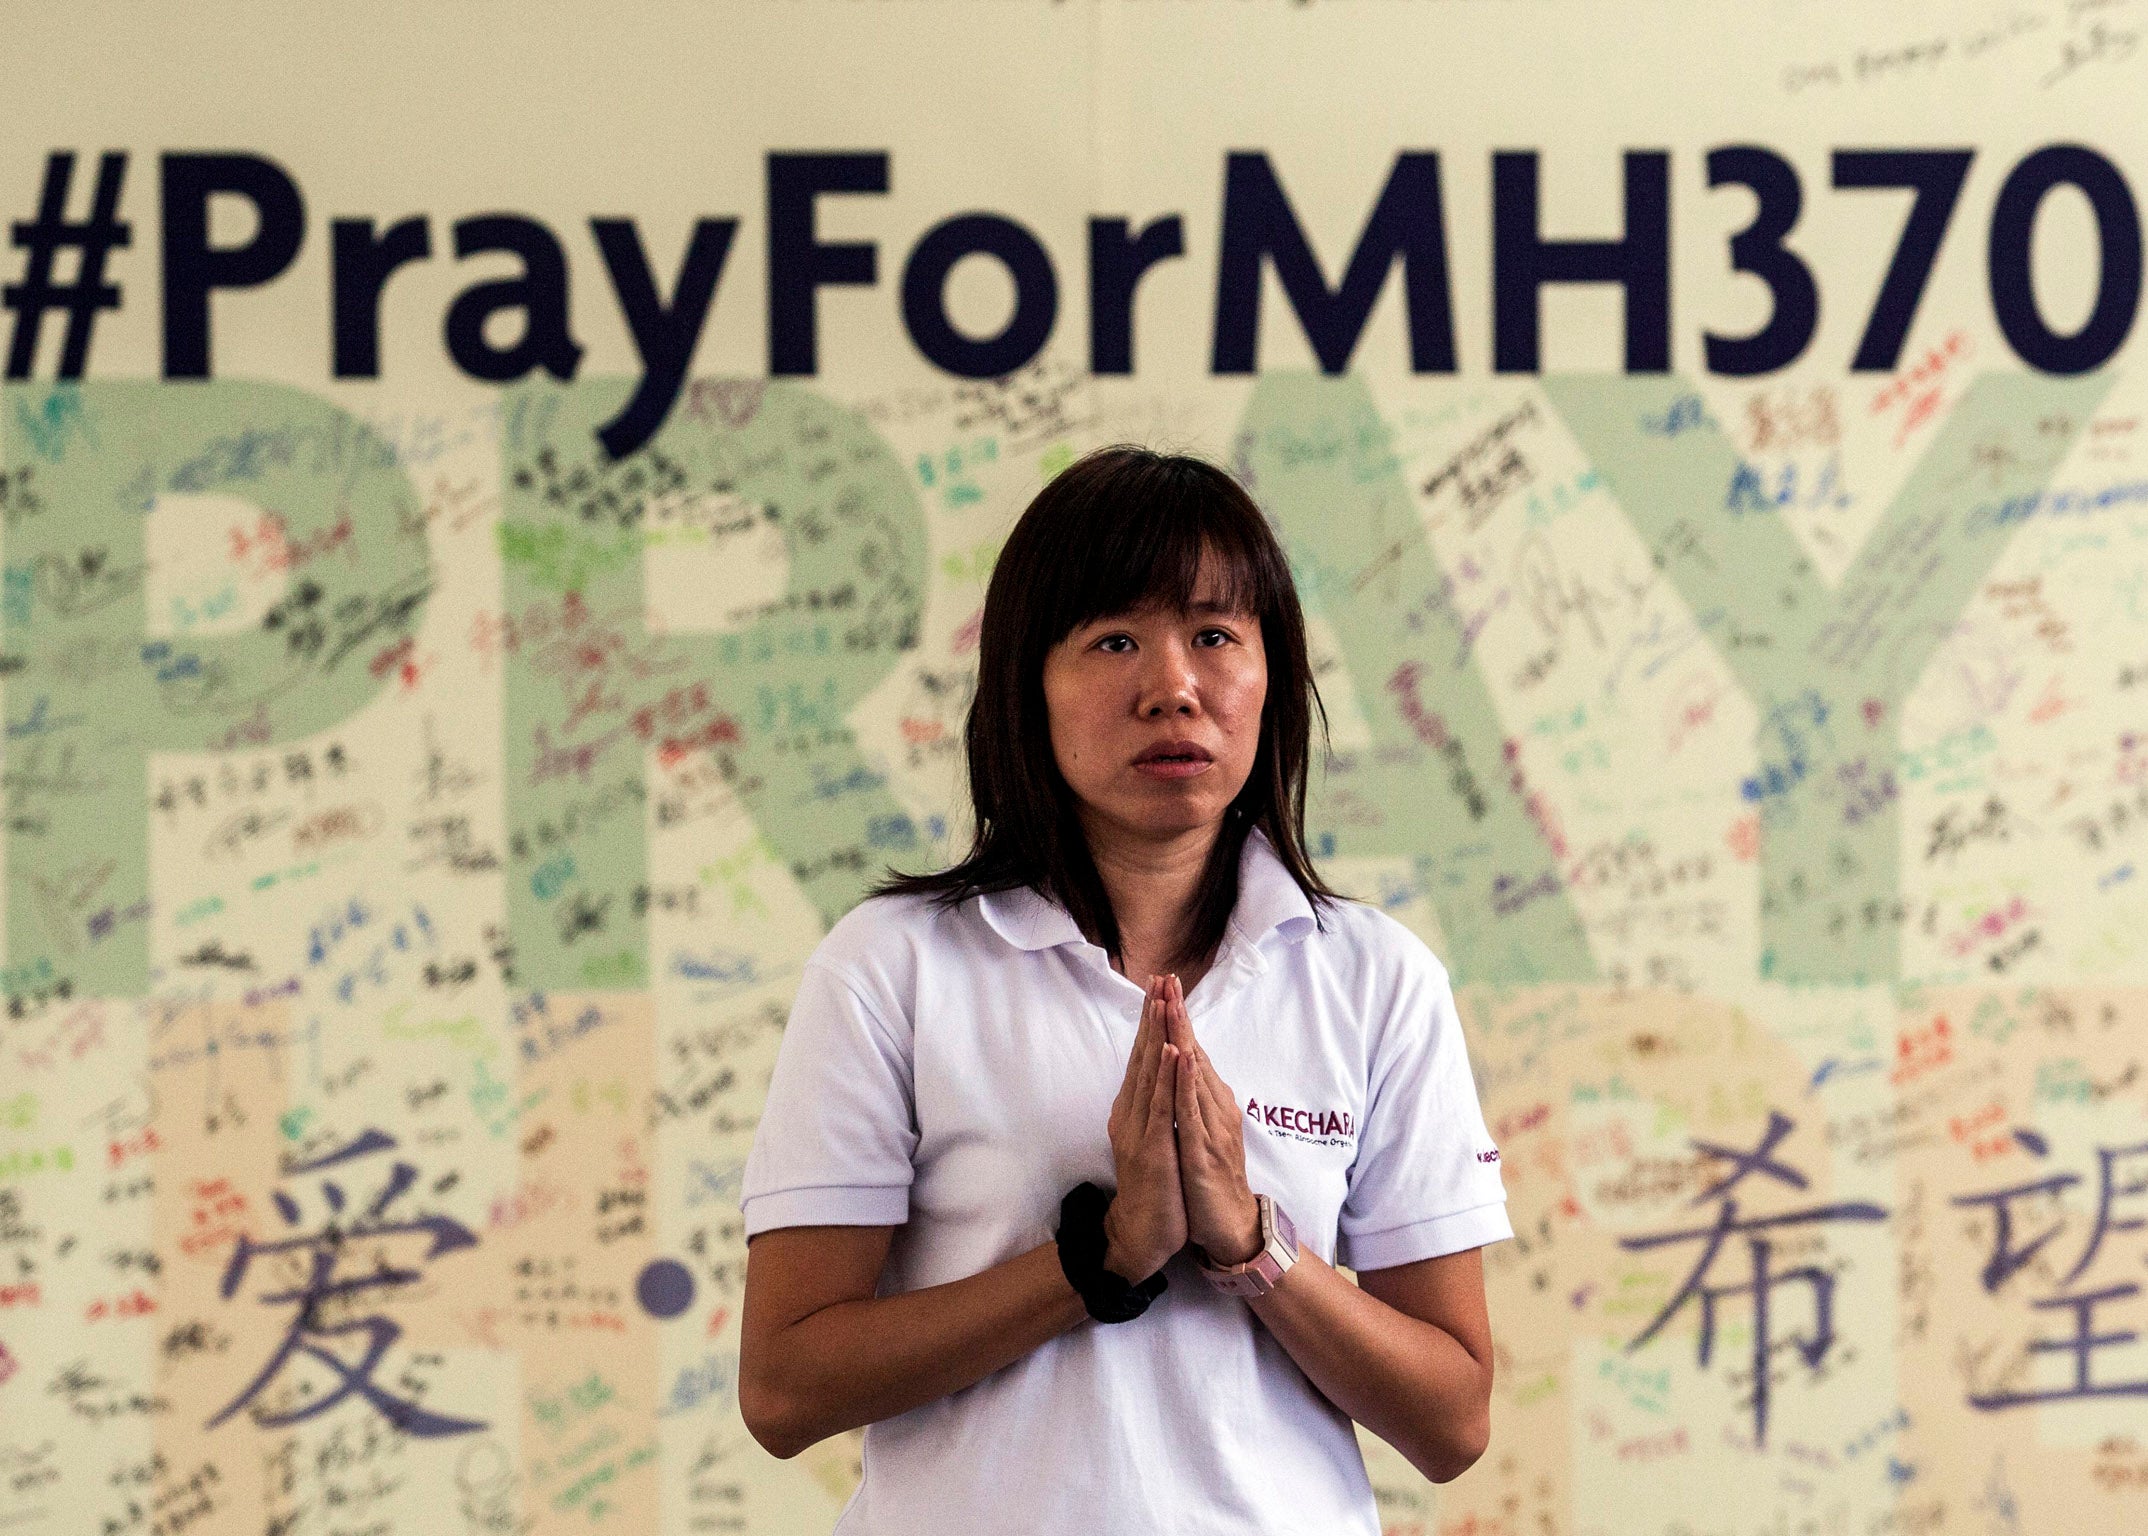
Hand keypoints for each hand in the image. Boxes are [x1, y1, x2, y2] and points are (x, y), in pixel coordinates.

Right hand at [1101, 974, 1188, 1282]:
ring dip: (1156, 1034)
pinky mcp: (1152, 1148)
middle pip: (1141, 1055)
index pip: (1142, 1056)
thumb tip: (1160, 1078)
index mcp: (1133, 1109)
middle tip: (1159, 978)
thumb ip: (1154, 1107)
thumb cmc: (1154, 1186)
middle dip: (1151, 1016)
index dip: (1150, 1021)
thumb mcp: (1154, 1138)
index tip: (1159, 987)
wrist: (1142, 1233)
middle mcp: (1130, 1112)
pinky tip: (1171, 1051)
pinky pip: (1161, 1106)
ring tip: (1162, 1000)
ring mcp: (1139, 1129)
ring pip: (1148, 1072)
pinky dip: (1166, 1076)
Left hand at [1159, 973, 1262, 1267]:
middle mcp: (1214, 1106)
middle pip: (1194, 1052)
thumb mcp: (1200, 1130)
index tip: (1164, 985)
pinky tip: (1181, 1055)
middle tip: (1168, 978)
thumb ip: (1194, 1100)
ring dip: (1182, 1035)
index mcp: (1210, 1101)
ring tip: (1172, 1003)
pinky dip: (1186, 1079)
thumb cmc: (1211, 1177)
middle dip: (1179, 1015)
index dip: (1177, 1019)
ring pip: (1193, 1072)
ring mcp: (1210, 1125)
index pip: (1191, 1051)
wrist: (1227, 1223)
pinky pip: (1192, 1108)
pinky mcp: (1203, 1147)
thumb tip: (1184, 1071)